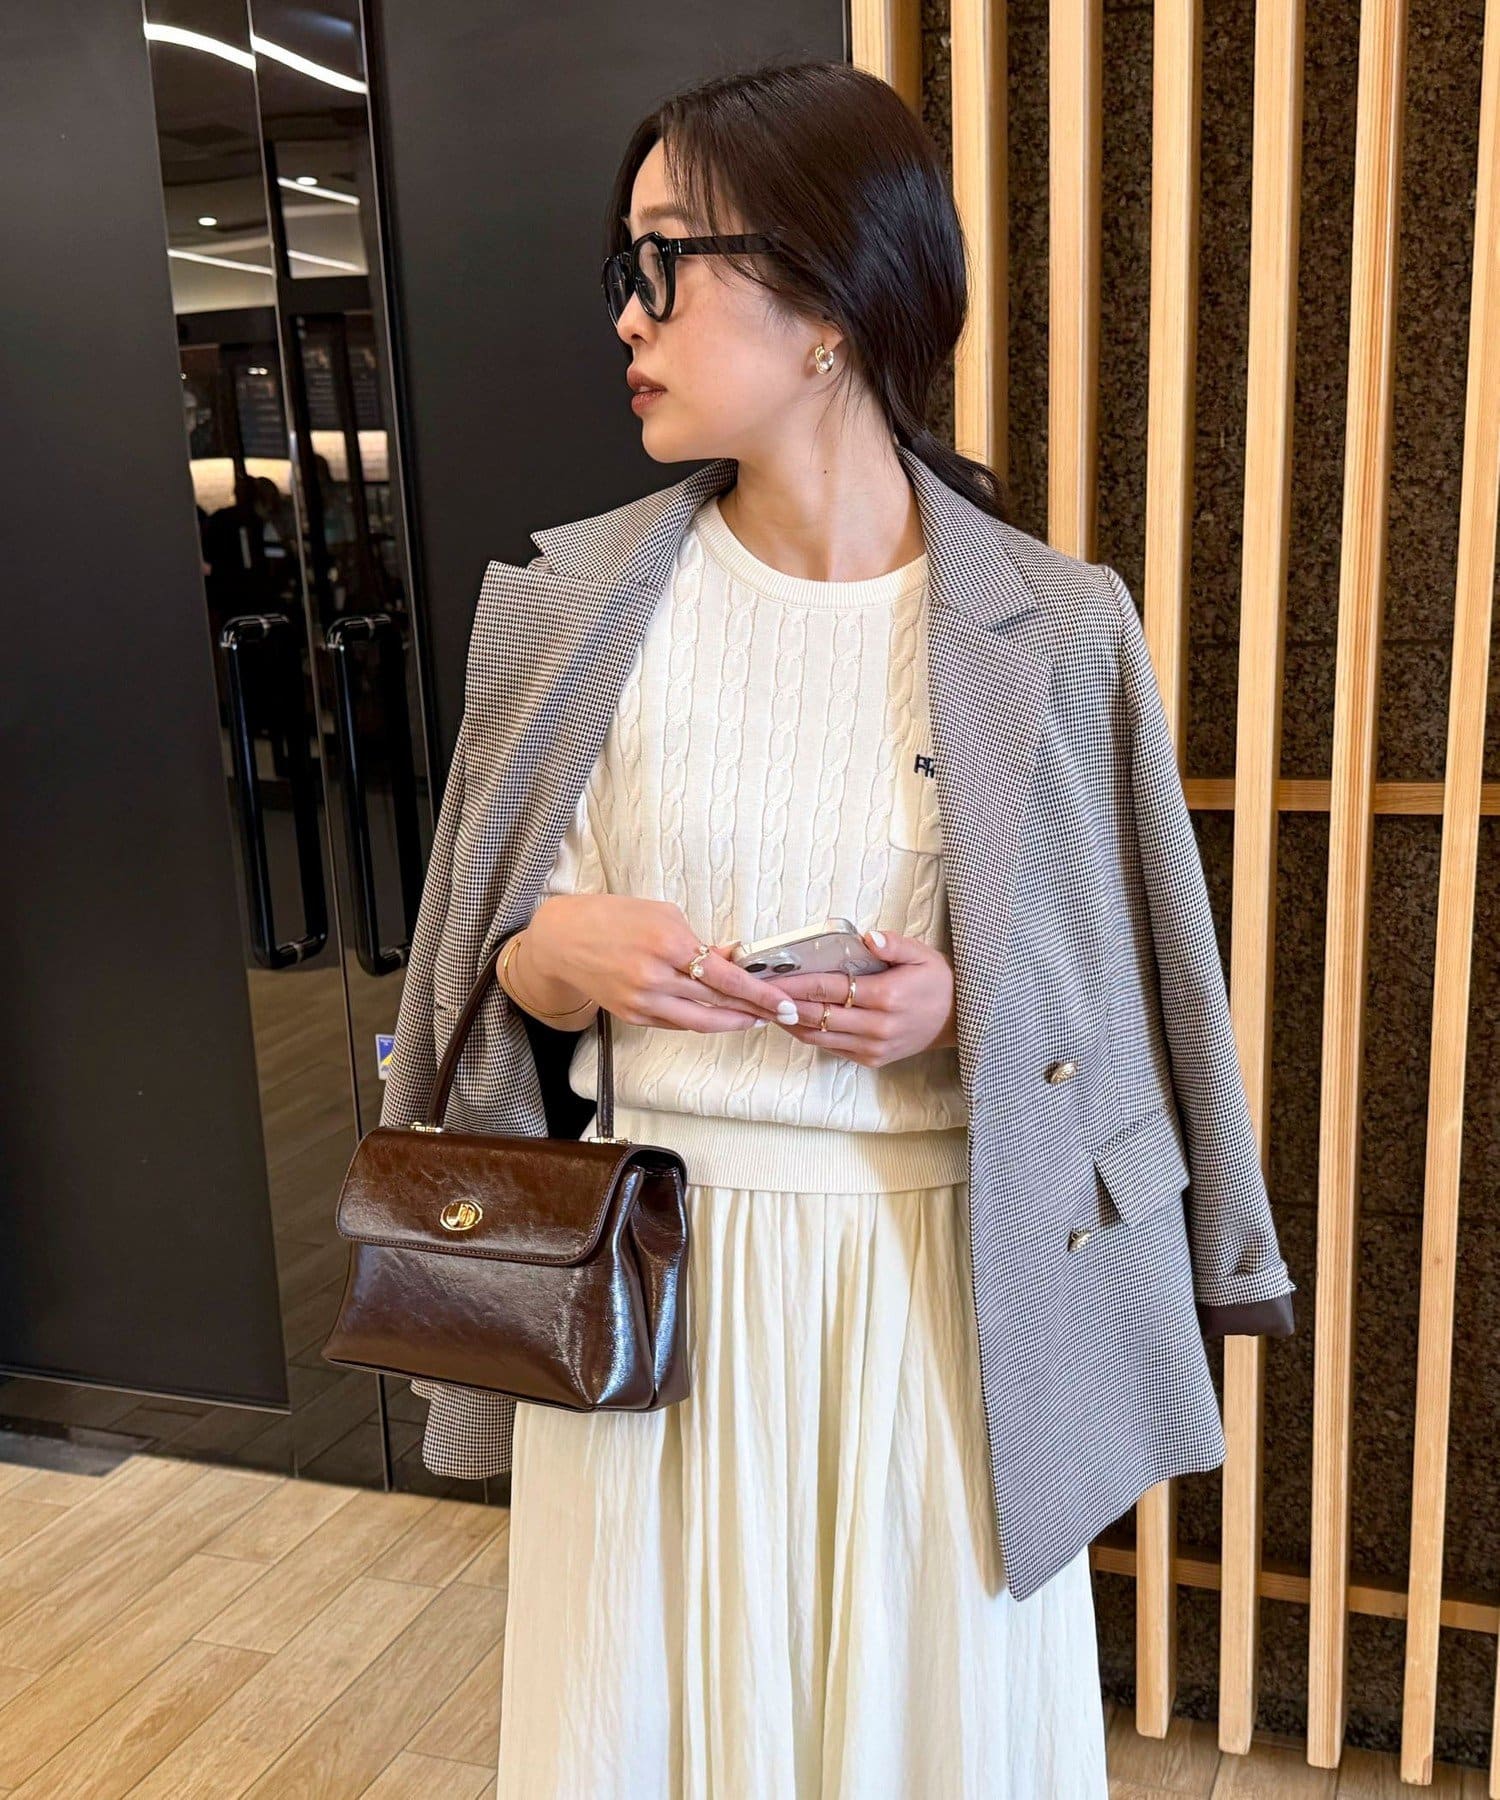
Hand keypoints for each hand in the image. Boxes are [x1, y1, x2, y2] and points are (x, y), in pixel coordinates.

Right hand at [526, 895, 800, 1032]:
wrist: (563, 939)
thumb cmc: (614, 917)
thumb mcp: (664, 915)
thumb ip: (702, 941)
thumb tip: (735, 959)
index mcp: (668, 944)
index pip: (727, 977)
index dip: (761, 993)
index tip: (786, 1002)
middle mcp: (656, 978)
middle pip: (719, 1004)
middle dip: (756, 1010)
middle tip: (783, 1014)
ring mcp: (643, 1002)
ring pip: (700, 1022)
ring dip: (732, 1022)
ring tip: (755, 1018)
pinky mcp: (633, 1016)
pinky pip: (676, 1023)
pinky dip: (700, 1020)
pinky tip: (719, 1016)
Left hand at [710, 926, 957, 1066]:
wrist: (959, 1021)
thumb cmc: (937, 982)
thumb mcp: (922, 955)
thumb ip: (894, 944)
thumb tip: (867, 937)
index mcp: (885, 996)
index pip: (827, 988)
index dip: (794, 983)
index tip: (768, 977)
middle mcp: (876, 1026)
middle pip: (815, 1014)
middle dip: (783, 1003)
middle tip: (756, 992)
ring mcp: (872, 1047)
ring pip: (818, 1036)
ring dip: (790, 1022)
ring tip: (767, 1007)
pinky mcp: (871, 1059)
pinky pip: (831, 1047)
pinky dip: (808, 1034)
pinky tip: (793, 1020)